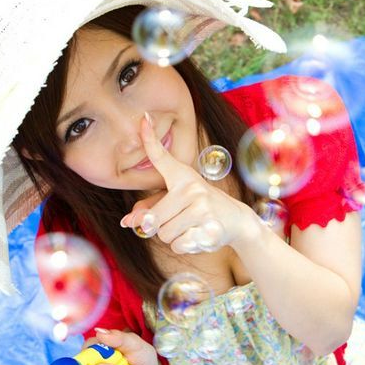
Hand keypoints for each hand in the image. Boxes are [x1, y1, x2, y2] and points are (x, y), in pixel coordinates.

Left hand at [121, 113, 257, 253]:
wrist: (237, 221)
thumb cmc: (200, 209)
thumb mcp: (178, 202)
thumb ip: (150, 208)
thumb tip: (127, 222)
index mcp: (183, 176)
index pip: (161, 157)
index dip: (149, 139)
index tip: (143, 118)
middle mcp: (192, 188)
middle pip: (153, 219)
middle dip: (160, 227)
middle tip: (178, 220)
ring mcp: (201, 207)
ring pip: (164, 234)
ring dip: (173, 237)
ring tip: (190, 226)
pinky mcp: (209, 227)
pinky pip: (178, 246)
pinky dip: (184, 246)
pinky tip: (198, 235)